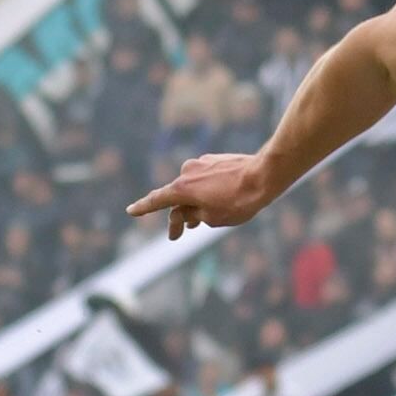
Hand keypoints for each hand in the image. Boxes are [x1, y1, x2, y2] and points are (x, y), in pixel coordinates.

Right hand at [128, 153, 276, 239]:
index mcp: (182, 188)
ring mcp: (201, 164)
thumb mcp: (213, 218)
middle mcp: (187, 172)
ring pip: (193, 189)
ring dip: (194, 204)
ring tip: (200, 221)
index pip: (157, 200)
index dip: (143, 208)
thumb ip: (193, 216)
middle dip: (178, 217)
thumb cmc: (239, 201)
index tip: (131, 211)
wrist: (264, 175)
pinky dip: (207, 192)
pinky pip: (206, 180)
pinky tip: (220, 200)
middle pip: (177, 198)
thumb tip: (186, 211)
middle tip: (176, 236)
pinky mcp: (215, 160)